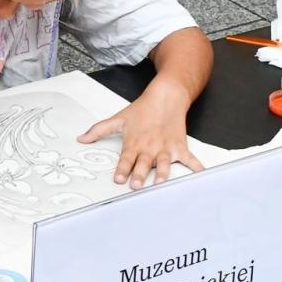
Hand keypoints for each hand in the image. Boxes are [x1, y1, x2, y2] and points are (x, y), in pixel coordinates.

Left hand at [78, 77, 203, 188]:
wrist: (166, 96)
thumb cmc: (142, 110)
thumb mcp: (118, 119)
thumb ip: (99, 131)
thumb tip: (81, 139)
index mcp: (134, 142)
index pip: (126, 158)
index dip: (122, 169)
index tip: (118, 179)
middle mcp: (149, 147)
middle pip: (144, 163)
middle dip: (140, 174)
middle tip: (136, 185)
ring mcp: (166, 147)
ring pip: (164, 163)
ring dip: (162, 173)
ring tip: (160, 182)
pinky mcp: (179, 146)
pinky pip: (189, 159)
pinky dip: (196, 167)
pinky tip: (200, 176)